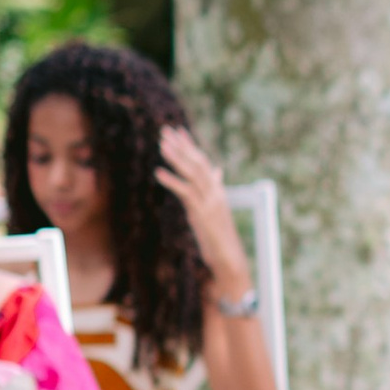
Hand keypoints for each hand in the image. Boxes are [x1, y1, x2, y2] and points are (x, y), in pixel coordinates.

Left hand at [156, 124, 251, 296]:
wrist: (230, 259)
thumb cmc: (221, 238)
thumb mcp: (216, 209)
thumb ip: (214, 188)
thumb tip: (217, 171)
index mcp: (217, 191)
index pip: (202, 161)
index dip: (190, 146)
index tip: (178, 131)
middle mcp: (215, 192)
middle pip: (197, 162)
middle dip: (181, 146)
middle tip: (166, 130)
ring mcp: (210, 201)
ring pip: (193, 173)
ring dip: (177, 158)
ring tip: (162, 145)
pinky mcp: (202, 213)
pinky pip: (185, 193)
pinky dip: (172, 181)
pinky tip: (158, 173)